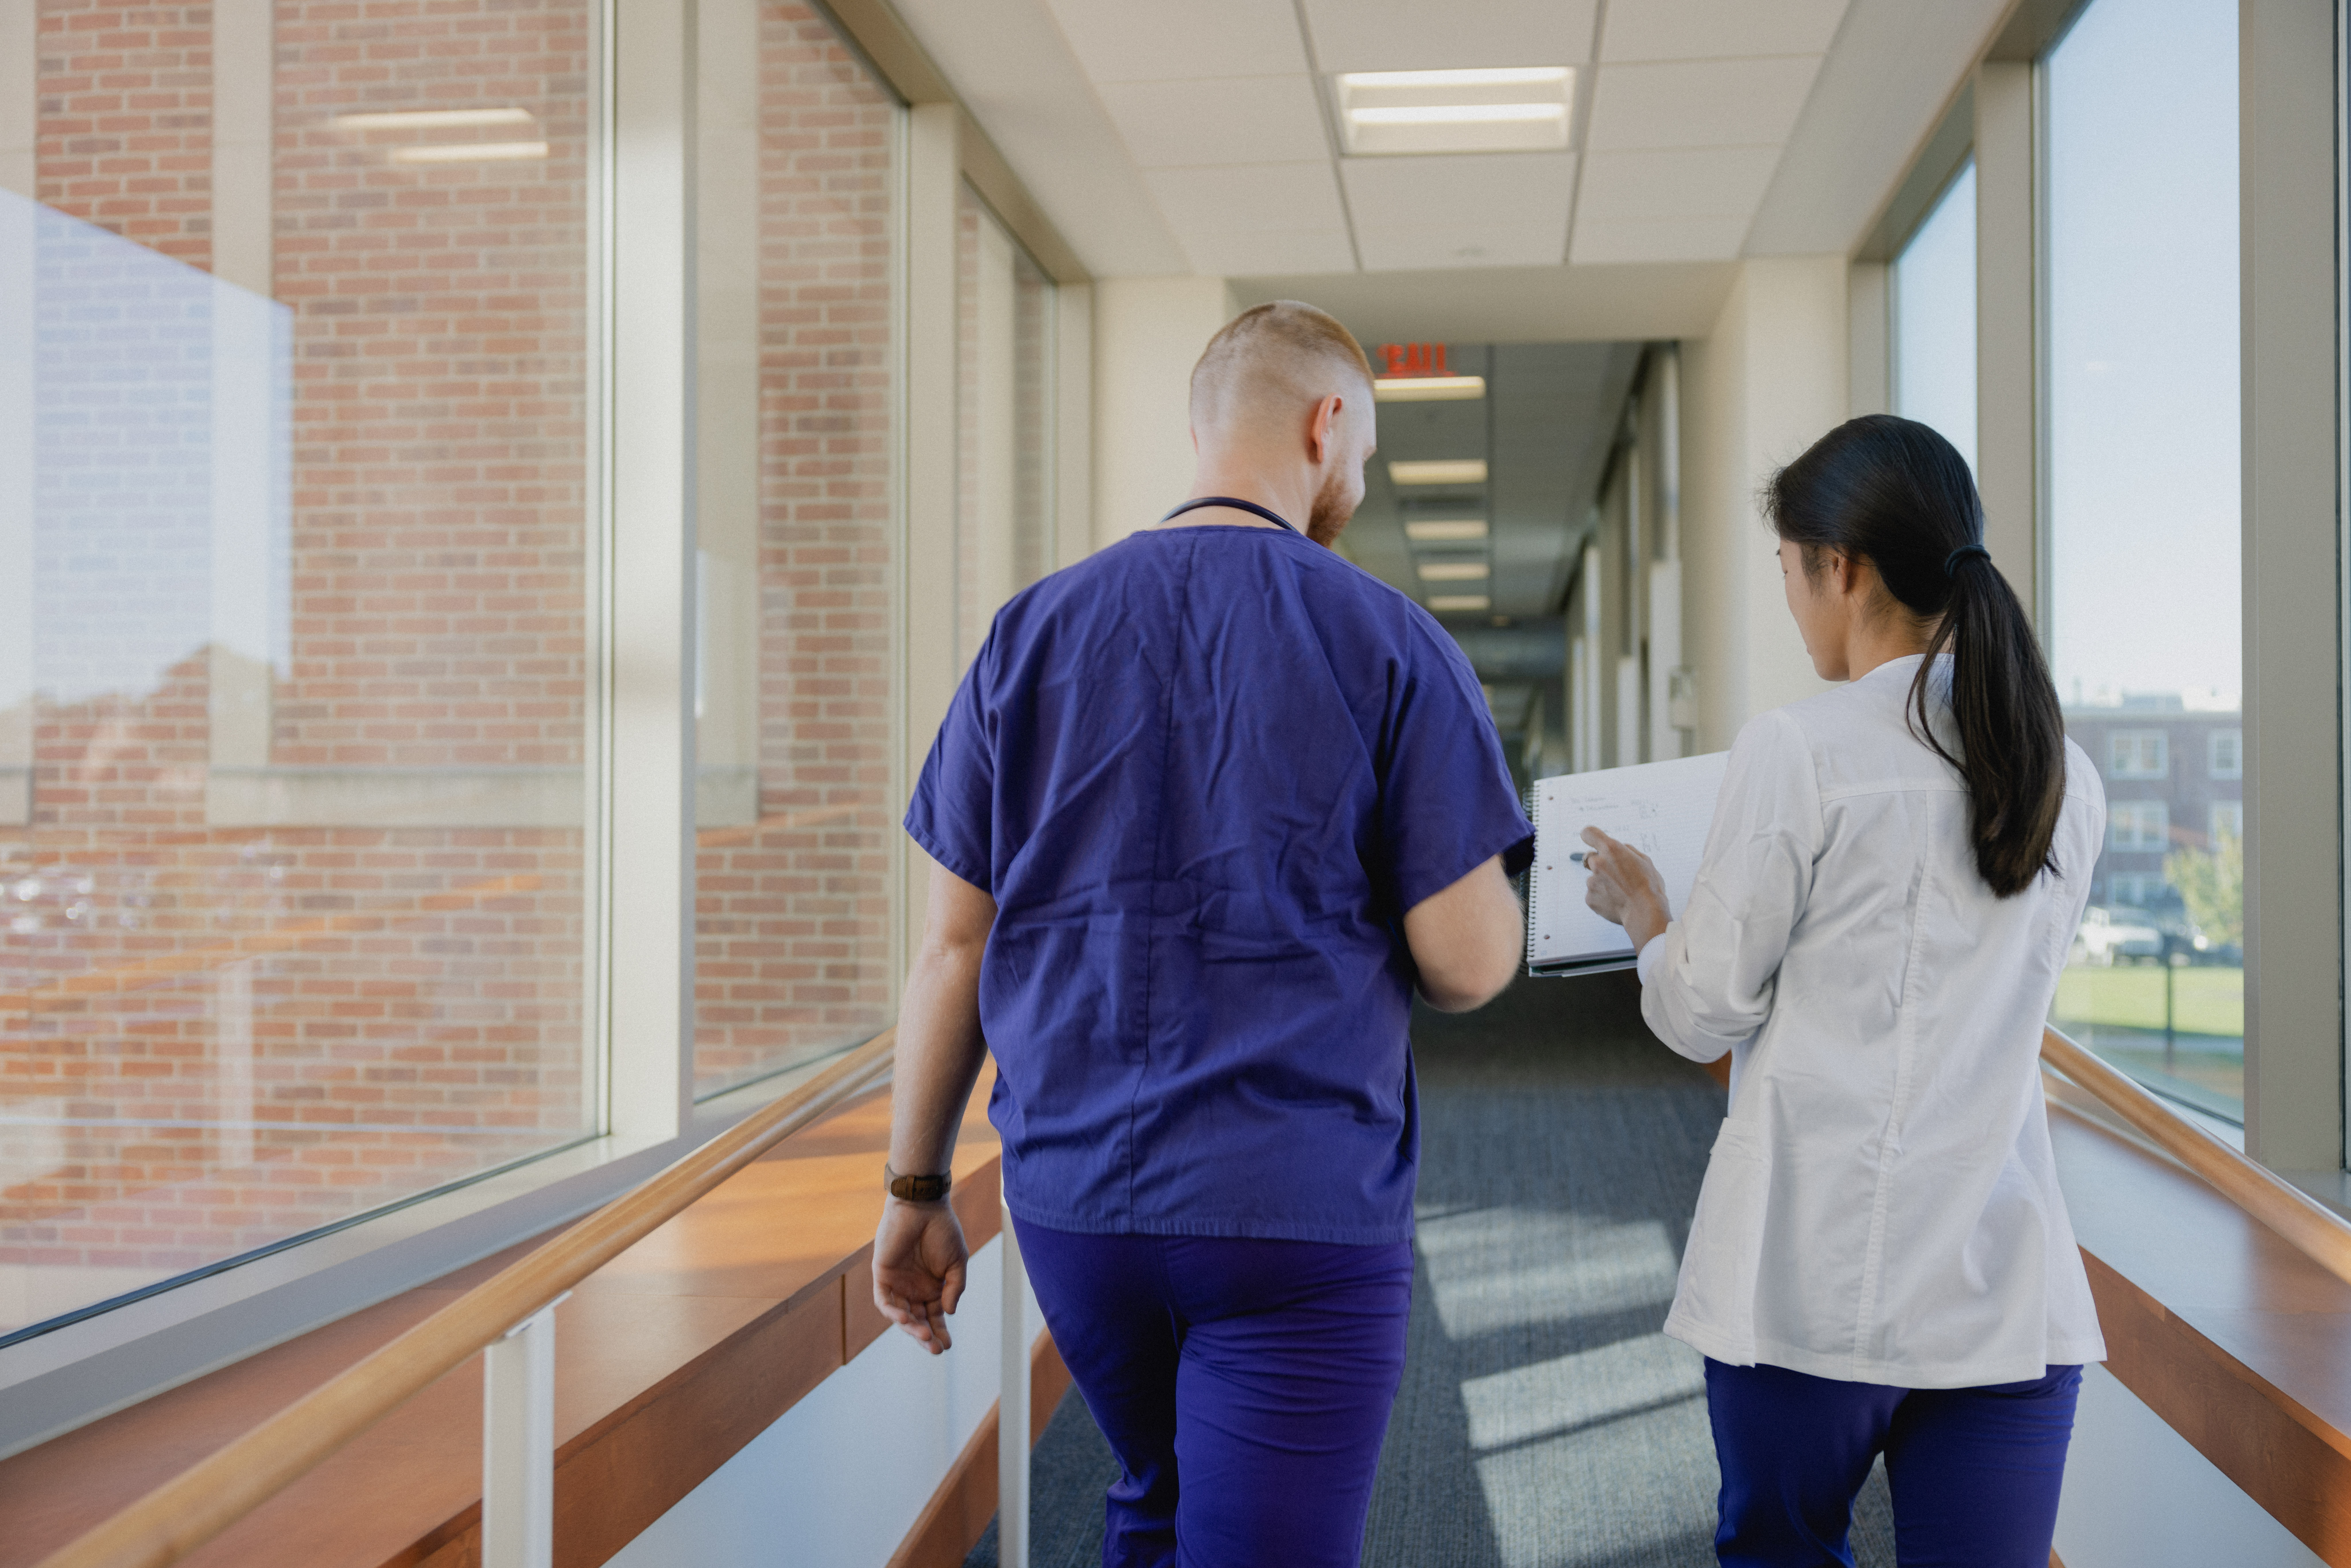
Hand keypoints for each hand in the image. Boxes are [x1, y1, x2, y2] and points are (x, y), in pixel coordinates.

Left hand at [872, 1197, 968, 1354]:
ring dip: (911, 1327)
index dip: (940, 1332)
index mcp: (932, 1288)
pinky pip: (884, 1300)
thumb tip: (949, 1312)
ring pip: (901, 1315)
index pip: (934, 1316)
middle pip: (917, 1320)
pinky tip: (904, 1318)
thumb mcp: (957, 1262)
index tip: (947, 1346)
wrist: (923, 1206)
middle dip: (926, 1336)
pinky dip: (892, 1311)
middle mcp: (913, 1289)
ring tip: (924, 1335)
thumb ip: (954, 1287)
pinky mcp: (882, 1275)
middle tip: (937, 1349)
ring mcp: (897, 1284)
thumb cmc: (943, 1230)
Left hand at [1581, 826, 1670, 950]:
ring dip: (1603, 883)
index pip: (1589, 833)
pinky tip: (1616, 902)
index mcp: (1611, 849)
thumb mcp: (1644, 860)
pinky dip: (1602, 897)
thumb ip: (1625, 851)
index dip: (1591, 836)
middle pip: (1591, 858)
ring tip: (1621, 892)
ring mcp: (1591, 882)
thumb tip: (1616, 849)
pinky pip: (1593, 894)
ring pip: (1593, 878)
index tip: (1593, 841)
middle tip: (1618, 876)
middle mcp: (1597, 863)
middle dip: (1601, 864)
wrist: (1645, 913)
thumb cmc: (1649, 886)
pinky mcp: (1589, 898)